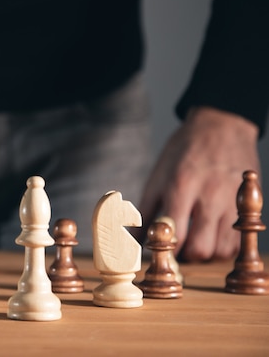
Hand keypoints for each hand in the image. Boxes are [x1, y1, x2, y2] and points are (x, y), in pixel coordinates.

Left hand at [138, 106, 259, 261]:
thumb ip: (145, 208)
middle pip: (200, 248)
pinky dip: (224, 246)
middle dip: (185, 256)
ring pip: (221, 250)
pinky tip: (212, 235)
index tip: (156, 252)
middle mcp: (210, 196)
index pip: (173, 233)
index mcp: (182, 186)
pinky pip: (237, 241)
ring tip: (194, 241)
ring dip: (205, 253)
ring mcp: (232, 202)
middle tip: (176, 249)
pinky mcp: (248, 205)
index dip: (162, 250)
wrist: (222, 125)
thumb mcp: (158, 174)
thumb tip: (133, 239)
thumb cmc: (184, 150)